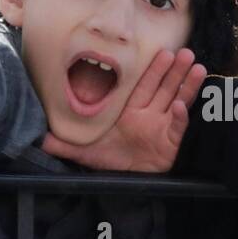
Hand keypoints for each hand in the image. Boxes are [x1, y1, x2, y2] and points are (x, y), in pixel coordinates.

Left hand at [41, 48, 205, 171]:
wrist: (130, 186)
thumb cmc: (113, 163)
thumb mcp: (86, 153)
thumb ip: (65, 145)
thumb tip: (39, 139)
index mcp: (132, 112)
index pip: (144, 85)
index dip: (154, 69)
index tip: (164, 52)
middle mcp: (150, 116)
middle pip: (165, 88)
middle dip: (176, 71)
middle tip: (186, 53)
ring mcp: (163, 128)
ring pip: (177, 101)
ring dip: (187, 86)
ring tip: (198, 69)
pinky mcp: (171, 144)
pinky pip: (176, 128)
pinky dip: (179, 118)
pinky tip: (181, 107)